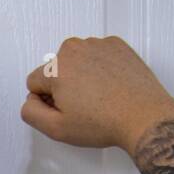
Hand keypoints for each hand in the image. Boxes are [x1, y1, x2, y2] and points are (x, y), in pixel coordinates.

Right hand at [21, 36, 173, 156]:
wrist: (144, 116)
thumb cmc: (104, 122)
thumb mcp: (56, 129)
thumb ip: (30, 113)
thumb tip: (30, 100)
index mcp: (55, 67)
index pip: (34, 83)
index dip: (46, 101)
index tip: (65, 111)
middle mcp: (74, 48)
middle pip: (56, 70)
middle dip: (64, 87)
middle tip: (84, 107)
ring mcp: (97, 44)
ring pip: (77, 62)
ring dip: (83, 77)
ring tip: (100, 98)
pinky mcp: (117, 45)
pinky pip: (98, 56)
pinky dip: (101, 70)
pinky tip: (112, 87)